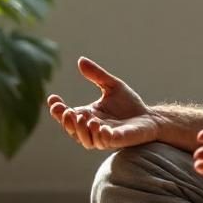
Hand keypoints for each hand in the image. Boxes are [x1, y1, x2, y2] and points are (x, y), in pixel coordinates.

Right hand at [46, 57, 160, 150]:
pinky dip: (101, 136)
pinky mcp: (117, 141)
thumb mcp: (112, 85)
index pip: (68, 115)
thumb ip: (96, 75)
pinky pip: (105, 143)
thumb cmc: (130, 104)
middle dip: (66, 122)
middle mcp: (93, 128)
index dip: (58, 110)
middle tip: (67, 111)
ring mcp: (104, 137)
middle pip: (72, 130)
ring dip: (81, 130)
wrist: (149, 117)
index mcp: (88, 115)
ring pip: (86, 140)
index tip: (52, 99)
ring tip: (82, 117)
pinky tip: (101, 127)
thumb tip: (81, 60)